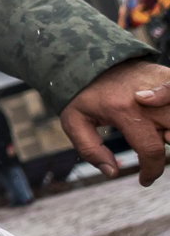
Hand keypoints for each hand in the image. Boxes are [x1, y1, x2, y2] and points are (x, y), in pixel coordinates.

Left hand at [59, 59, 169, 184]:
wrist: (89, 56)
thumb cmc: (82, 92)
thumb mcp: (74, 121)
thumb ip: (90, 149)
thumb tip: (112, 172)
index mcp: (123, 111)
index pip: (151, 149)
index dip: (152, 170)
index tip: (145, 180)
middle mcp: (147, 98)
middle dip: (168, 149)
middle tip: (153, 150)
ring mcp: (161, 85)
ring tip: (159, 134)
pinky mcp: (167, 76)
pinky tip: (164, 119)